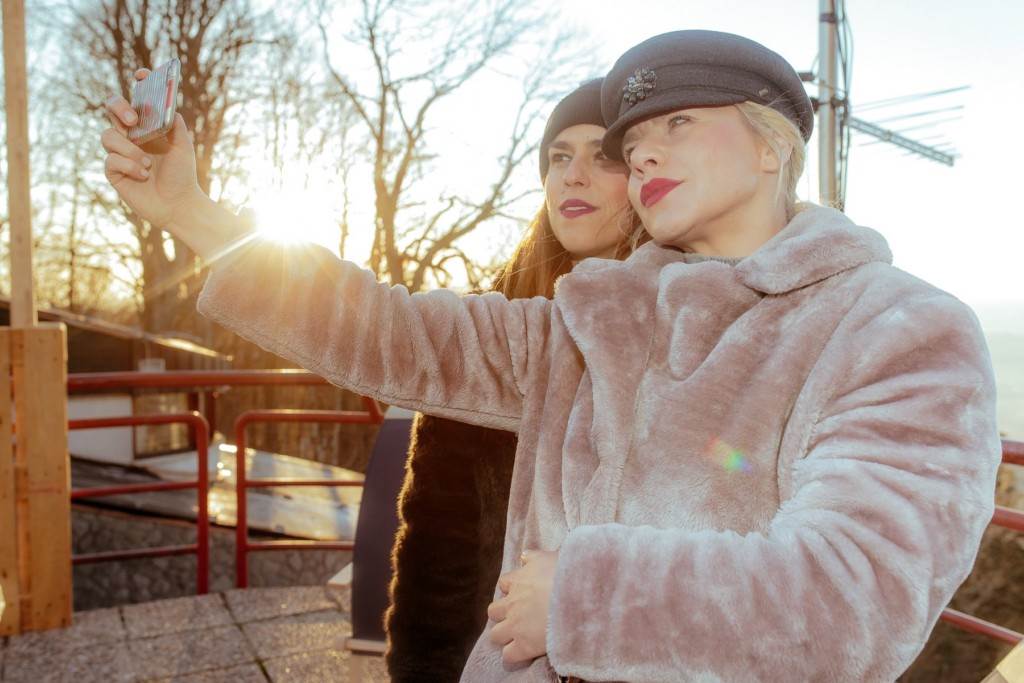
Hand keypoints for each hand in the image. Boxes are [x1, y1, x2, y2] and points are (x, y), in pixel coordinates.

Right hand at [101, 68, 202, 230]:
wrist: (179, 205)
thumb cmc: (182, 176)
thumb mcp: (183, 147)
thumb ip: (175, 125)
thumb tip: (168, 103)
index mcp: (147, 127)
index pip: (137, 99)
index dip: (138, 84)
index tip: (142, 74)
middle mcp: (130, 136)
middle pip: (111, 108)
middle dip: (118, 108)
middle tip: (132, 120)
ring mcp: (119, 152)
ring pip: (108, 136)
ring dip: (130, 149)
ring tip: (148, 164)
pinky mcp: (113, 171)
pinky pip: (110, 159)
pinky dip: (128, 165)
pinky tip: (143, 175)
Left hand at [487, 549, 558, 666]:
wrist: (580, 598)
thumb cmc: (569, 575)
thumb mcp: (551, 557)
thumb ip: (535, 557)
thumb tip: (524, 556)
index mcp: (519, 581)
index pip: (504, 584)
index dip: (511, 589)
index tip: (522, 593)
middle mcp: (513, 603)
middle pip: (493, 611)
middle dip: (503, 614)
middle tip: (519, 617)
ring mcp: (516, 626)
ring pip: (495, 635)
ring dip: (505, 635)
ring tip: (520, 636)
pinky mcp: (524, 646)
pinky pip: (508, 655)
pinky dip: (514, 654)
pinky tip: (525, 652)